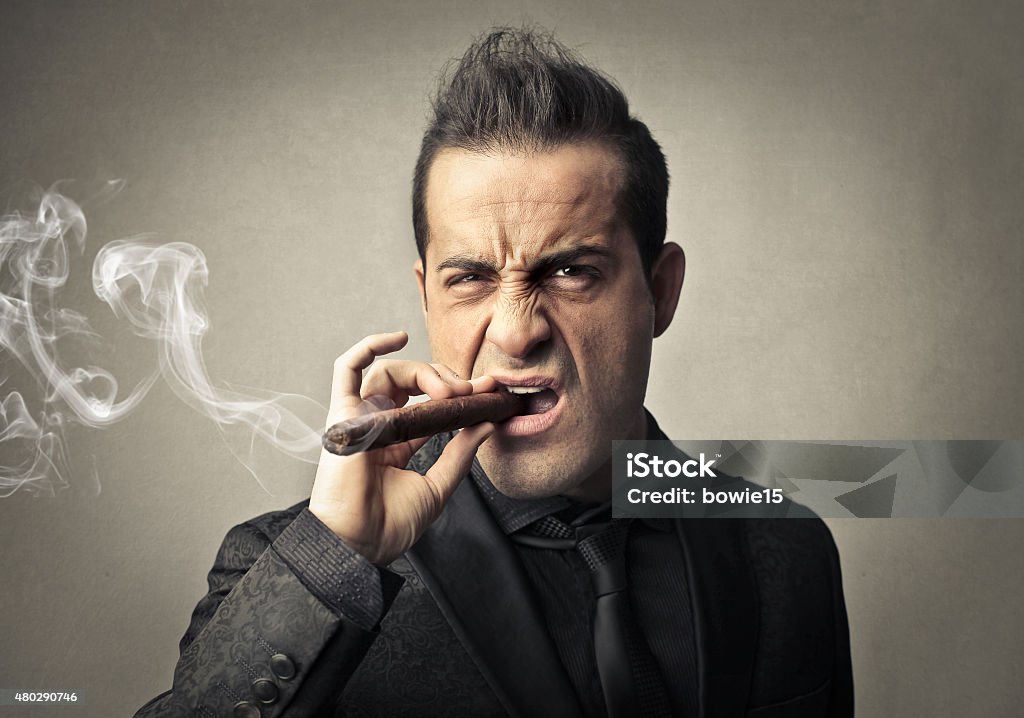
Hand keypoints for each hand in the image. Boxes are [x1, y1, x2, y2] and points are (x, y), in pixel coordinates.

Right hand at [309, 331, 496, 563]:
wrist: (361, 544)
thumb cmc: (390, 525)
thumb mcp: (438, 486)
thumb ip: (460, 453)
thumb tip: (487, 422)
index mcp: (397, 442)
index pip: (429, 404)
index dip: (459, 392)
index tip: (489, 390)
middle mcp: (377, 425)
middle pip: (413, 383)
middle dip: (447, 379)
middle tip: (472, 392)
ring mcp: (360, 418)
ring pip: (391, 372)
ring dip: (425, 371)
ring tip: (449, 390)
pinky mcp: (344, 414)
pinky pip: (348, 368)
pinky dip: (369, 347)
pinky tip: (397, 337)